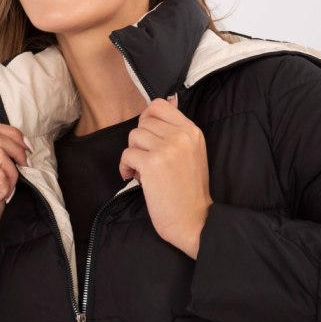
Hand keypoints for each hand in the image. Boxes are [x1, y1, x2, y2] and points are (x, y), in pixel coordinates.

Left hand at [118, 96, 212, 257]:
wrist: (194, 220)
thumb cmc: (189, 191)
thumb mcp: (192, 153)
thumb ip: (177, 130)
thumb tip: (165, 101)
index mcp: (192, 131)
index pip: (159, 105)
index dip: (147, 119)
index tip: (149, 137)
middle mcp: (181, 136)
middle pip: (143, 121)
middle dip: (140, 140)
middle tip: (146, 158)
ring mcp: (167, 149)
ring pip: (133, 136)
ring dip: (133, 154)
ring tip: (143, 170)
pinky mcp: (152, 164)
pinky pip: (127, 154)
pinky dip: (126, 167)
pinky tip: (135, 178)